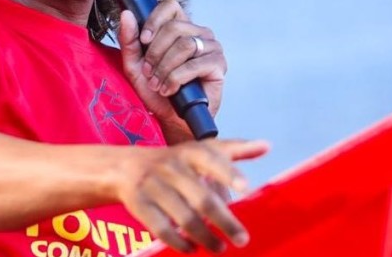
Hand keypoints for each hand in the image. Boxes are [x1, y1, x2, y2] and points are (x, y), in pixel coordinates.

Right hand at [116, 138, 268, 252]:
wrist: (125, 167)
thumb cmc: (173, 161)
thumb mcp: (200, 149)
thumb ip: (234, 149)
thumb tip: (266, 146)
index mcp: (190, 153)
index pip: (210, 158)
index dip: (228, 171)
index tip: (246, 186)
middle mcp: (171, 167)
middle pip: (201, 197)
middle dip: (224, 220)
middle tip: (242, 238)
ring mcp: (153, 186)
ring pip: (183, 217)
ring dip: (204, 236)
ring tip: (220, 248)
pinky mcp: (140, 204)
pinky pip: (161, 228)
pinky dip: (178, 242)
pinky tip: (192, 249)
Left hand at [117, 1, 224, 128]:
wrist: (171, 118)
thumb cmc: (155, 90)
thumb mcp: (135, 64)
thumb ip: (129, 40)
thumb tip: (126, 14)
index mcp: (181, 27)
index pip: (171, 7)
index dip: (154, 20)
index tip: (143, 40)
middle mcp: (199, 33)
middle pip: (174, 27)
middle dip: (155, 52)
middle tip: (149, 72)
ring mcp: (211, 47)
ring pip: (185, 45)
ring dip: (165, 67)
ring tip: (158, 83)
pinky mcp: (219, 65)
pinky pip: (195, 64)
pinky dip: (177, 78)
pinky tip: (170, 90)